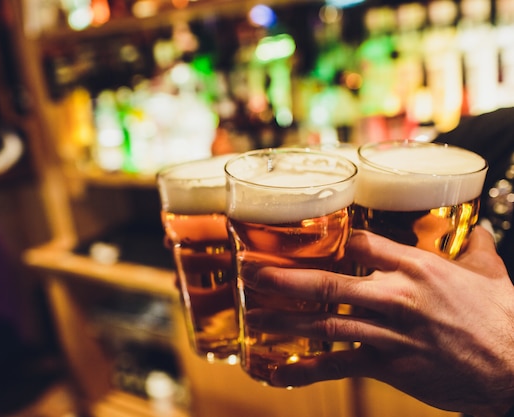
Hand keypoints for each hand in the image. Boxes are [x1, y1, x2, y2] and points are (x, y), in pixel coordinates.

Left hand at [243, 227, 513, 416]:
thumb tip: (477, 229)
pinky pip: (341, 366)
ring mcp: (391, 332)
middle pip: (327, 281)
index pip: (356, 244)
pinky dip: (308, 370)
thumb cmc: (503, 318)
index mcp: (417, 266)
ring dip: (284, 320)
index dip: (323, 240)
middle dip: (284, 277)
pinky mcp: (391, 366)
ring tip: (253, 315)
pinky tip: (281, 372)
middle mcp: (397, 296)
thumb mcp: (490, 273)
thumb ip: (475, 247)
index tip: (296, 239)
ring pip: (325, 323)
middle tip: (250, 271)